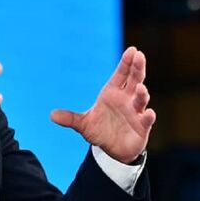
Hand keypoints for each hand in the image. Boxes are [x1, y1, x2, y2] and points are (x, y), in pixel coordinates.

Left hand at [50, 47, 155, 163]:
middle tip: (140, 56)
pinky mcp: (142, 127)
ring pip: (141, 99)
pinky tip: (148, 112)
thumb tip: (51, 115)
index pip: (121, 74)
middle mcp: (126, 99)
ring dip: (142, 93)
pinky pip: (146, 120)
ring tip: (141, 88)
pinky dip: (148, 116)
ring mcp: (135, 112)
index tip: (132, 50)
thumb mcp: (83, 124)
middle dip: (137, 68)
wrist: (112, 150)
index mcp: (112, 93)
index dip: (126, 63)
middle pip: (134, 80)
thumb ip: (70, 119)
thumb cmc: (100, 131)